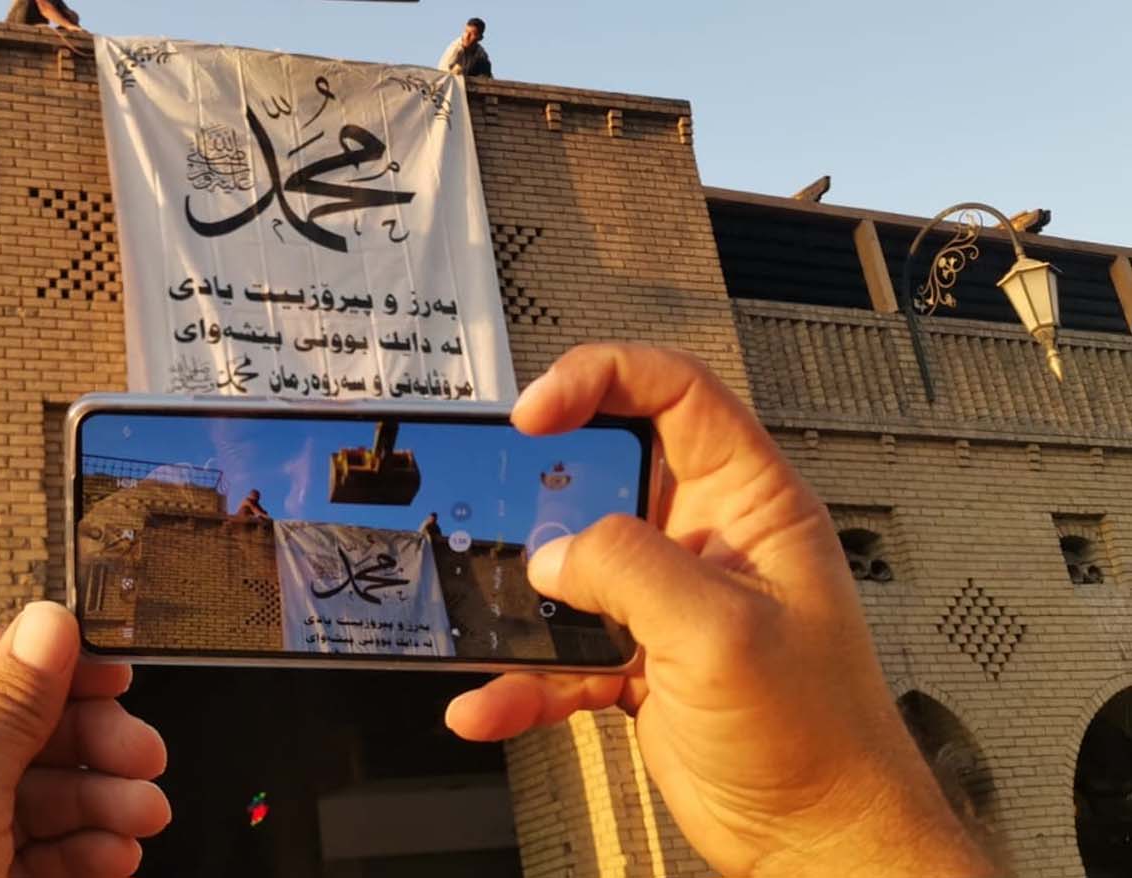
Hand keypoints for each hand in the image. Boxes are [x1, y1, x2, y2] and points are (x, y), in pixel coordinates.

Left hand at [0, 602, 169, 877]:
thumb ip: (11, 702)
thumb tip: (49, 624)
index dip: (44, 663)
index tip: (110, 675)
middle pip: (20, 730)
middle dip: (90, 744)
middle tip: (142, 753)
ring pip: (39, 795)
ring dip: (100, 801)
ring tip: (144, 814)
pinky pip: (39, 850)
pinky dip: (83, 849)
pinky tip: (116, 853)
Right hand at [445, 344, 995, 876]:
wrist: (815, 839)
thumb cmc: (819, 737)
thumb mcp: (723, 631)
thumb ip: (631, 571)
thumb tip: (554, 555)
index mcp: (748, 504)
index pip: (675, 395)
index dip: (603, 379)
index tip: (540, 410)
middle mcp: (703, 540)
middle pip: (607, 474)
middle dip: (545, 489)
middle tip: (497, 499)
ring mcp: (667, 601)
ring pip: (572, 567)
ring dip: (523, 599)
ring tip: (488, 620)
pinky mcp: (638, 660)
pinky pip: (561, 653)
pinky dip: (521, 679)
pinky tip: (490, 703)